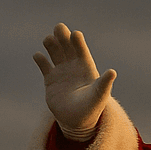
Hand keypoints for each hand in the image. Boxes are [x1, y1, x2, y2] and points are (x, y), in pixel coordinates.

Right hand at [33, 23, 116, 138]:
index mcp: (86, 67)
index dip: (78, 42)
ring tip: (48, 39)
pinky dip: (40, 60)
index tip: (75, 34)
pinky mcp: (50, 80)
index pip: (81, 50)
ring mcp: (61, 71)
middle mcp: (73, 66)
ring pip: (54, 52)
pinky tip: (38, 56)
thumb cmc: (92, 108)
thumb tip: (113, 72)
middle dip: (63, 37)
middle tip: (59, 27)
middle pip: (67, 47)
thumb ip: (104, 83)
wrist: (77, 122)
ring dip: (51, 45)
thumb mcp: (99, 95)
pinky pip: (44, 66)